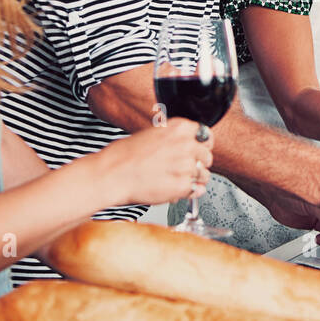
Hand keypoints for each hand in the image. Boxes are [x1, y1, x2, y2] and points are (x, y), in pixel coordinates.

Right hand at [91, 117, 212, 206]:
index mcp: (179, 128)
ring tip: (177, 180)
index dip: (202, 145)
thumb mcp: (151, 134)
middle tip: (184, 168)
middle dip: (199, 163)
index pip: (206, 134)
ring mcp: (186, 166)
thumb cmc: (123, 156)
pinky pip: (197, 190)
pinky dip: (189, 192)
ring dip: (195, 179)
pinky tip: (175, 189)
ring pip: (205, 175)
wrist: (112, 174)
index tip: (198, 150)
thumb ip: (173, 139)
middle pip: (208, 156)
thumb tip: (186, 146)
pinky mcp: (183, 186)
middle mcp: (186, 145)